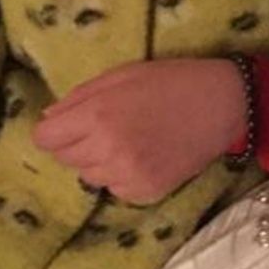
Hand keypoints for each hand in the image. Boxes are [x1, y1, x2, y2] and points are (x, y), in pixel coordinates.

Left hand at [31, 58, 247, 205]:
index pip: (45, 139)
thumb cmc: (170, 81)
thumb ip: (78, 98)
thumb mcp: (119, 75)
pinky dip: (121, 176)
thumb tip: (47, 120)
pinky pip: (114, 190)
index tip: (67, 125)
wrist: (223, 104)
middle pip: (64, 159)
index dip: (53, 131)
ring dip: (98, 161)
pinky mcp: (146, 192)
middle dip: (76, 143)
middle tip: (104, 127)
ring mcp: (128, 175)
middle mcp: (108, 150)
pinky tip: (143, 156)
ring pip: (88, 176)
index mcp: (97, 115)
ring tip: (127, 141)